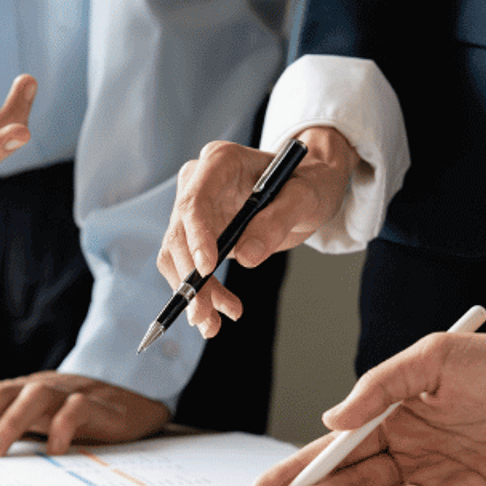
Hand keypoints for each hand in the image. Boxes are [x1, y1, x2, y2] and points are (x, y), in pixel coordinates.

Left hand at [0, 372, 170, 456]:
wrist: (130, 404)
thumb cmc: (72, 418)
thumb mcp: (32, 423)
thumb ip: (0, 430)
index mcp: (17, 390)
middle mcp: (36, 387)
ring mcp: (66, 393)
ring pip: (34, 396)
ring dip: (8, 423)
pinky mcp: (97, 405)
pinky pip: (78, 408)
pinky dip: (63, 426)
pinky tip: (54, 450)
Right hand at [158, 126, 357, 337]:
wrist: (307, 190)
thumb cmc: (309, 182)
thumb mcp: (305, 197)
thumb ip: (277, 221)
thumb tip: (247, 257)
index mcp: (220, 162)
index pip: (195, 200)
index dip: (196, 236)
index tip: (207, 269)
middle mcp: (199, 183)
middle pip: (179, 234)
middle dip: (189, 277)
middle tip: (204, 313)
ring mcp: (196, 211)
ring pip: (177, 257)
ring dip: (192, 293)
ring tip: (212, 323)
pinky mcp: (199, 235)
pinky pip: (189, 268)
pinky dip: (200, 294)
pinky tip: (217, 313)